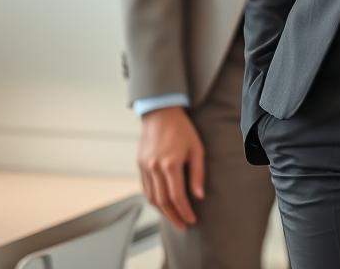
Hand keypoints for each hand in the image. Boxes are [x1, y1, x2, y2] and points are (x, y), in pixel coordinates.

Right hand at [137, 106, 204, 229]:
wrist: (161, 113)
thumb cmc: (182, 129)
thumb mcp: (196, 148)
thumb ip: (197, 173)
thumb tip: (199, 195)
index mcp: (171, 164)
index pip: (177, 196)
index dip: (184, 211)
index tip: (191, 220)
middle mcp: (155, 168)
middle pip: (163, 201)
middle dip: (174, 217)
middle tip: (183, 225)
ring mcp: (145, 167)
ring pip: (152, 198)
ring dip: (163, 211)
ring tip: (174, 217)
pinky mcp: (140, 165)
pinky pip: (145, 189)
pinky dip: (154, 200)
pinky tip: (162, 203)